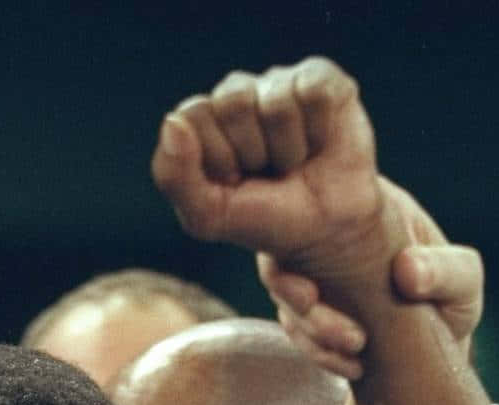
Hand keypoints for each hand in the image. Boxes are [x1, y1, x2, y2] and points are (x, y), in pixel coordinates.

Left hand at [152, 58, 387, 284]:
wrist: (325, 231)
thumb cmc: (264, 220)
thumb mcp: (208, 216)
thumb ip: (174, 177)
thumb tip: (172, 122)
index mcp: (203, 121)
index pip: (193, 115)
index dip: (217, 157)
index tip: (233, 182)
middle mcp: (237, 94)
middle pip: (233, 102)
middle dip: (252, 153)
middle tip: (265, 173)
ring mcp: (278, 83)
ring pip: (276, 104)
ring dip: (288, 150)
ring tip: (292, 163)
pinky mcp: (319, 79)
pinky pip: (313, 93)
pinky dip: (317, 132)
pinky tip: (317, 143)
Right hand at [258, 179, 484, 377]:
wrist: (436, 352)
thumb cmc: (453, 305)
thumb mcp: (463, 284)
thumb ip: (445, 270)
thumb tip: (408, 270)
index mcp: (368, 208)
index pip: (317, 202)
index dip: (298, 237)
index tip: (313, 288)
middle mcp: (332, 233)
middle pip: (281, 250)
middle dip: (296, 296)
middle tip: (343, 331)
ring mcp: (316, 271)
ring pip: (283, 293)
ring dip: (309, 329)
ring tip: (355, 351)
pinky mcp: (309, 309)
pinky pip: (294, 326)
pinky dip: (315, 349)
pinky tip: (349, 365)